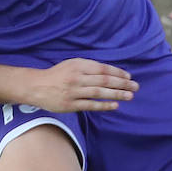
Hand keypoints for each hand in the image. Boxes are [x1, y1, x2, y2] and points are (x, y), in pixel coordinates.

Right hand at [21, 59, 137, 113]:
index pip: (102, 69)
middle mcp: (77, 77)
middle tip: (135, 87)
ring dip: (116, 94)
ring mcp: (73, 91)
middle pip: (104, 80)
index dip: (117, 73)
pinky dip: (103, 105)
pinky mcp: (70, 104)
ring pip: (99, 92)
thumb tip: (110, 73)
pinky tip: (114, 105)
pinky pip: (90, 105)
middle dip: (122, 83)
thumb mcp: (71, 65)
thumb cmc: (57, 75)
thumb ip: (88, 67)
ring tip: (129, 96)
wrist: (36, 86)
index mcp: (78, 65)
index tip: (128, 77)